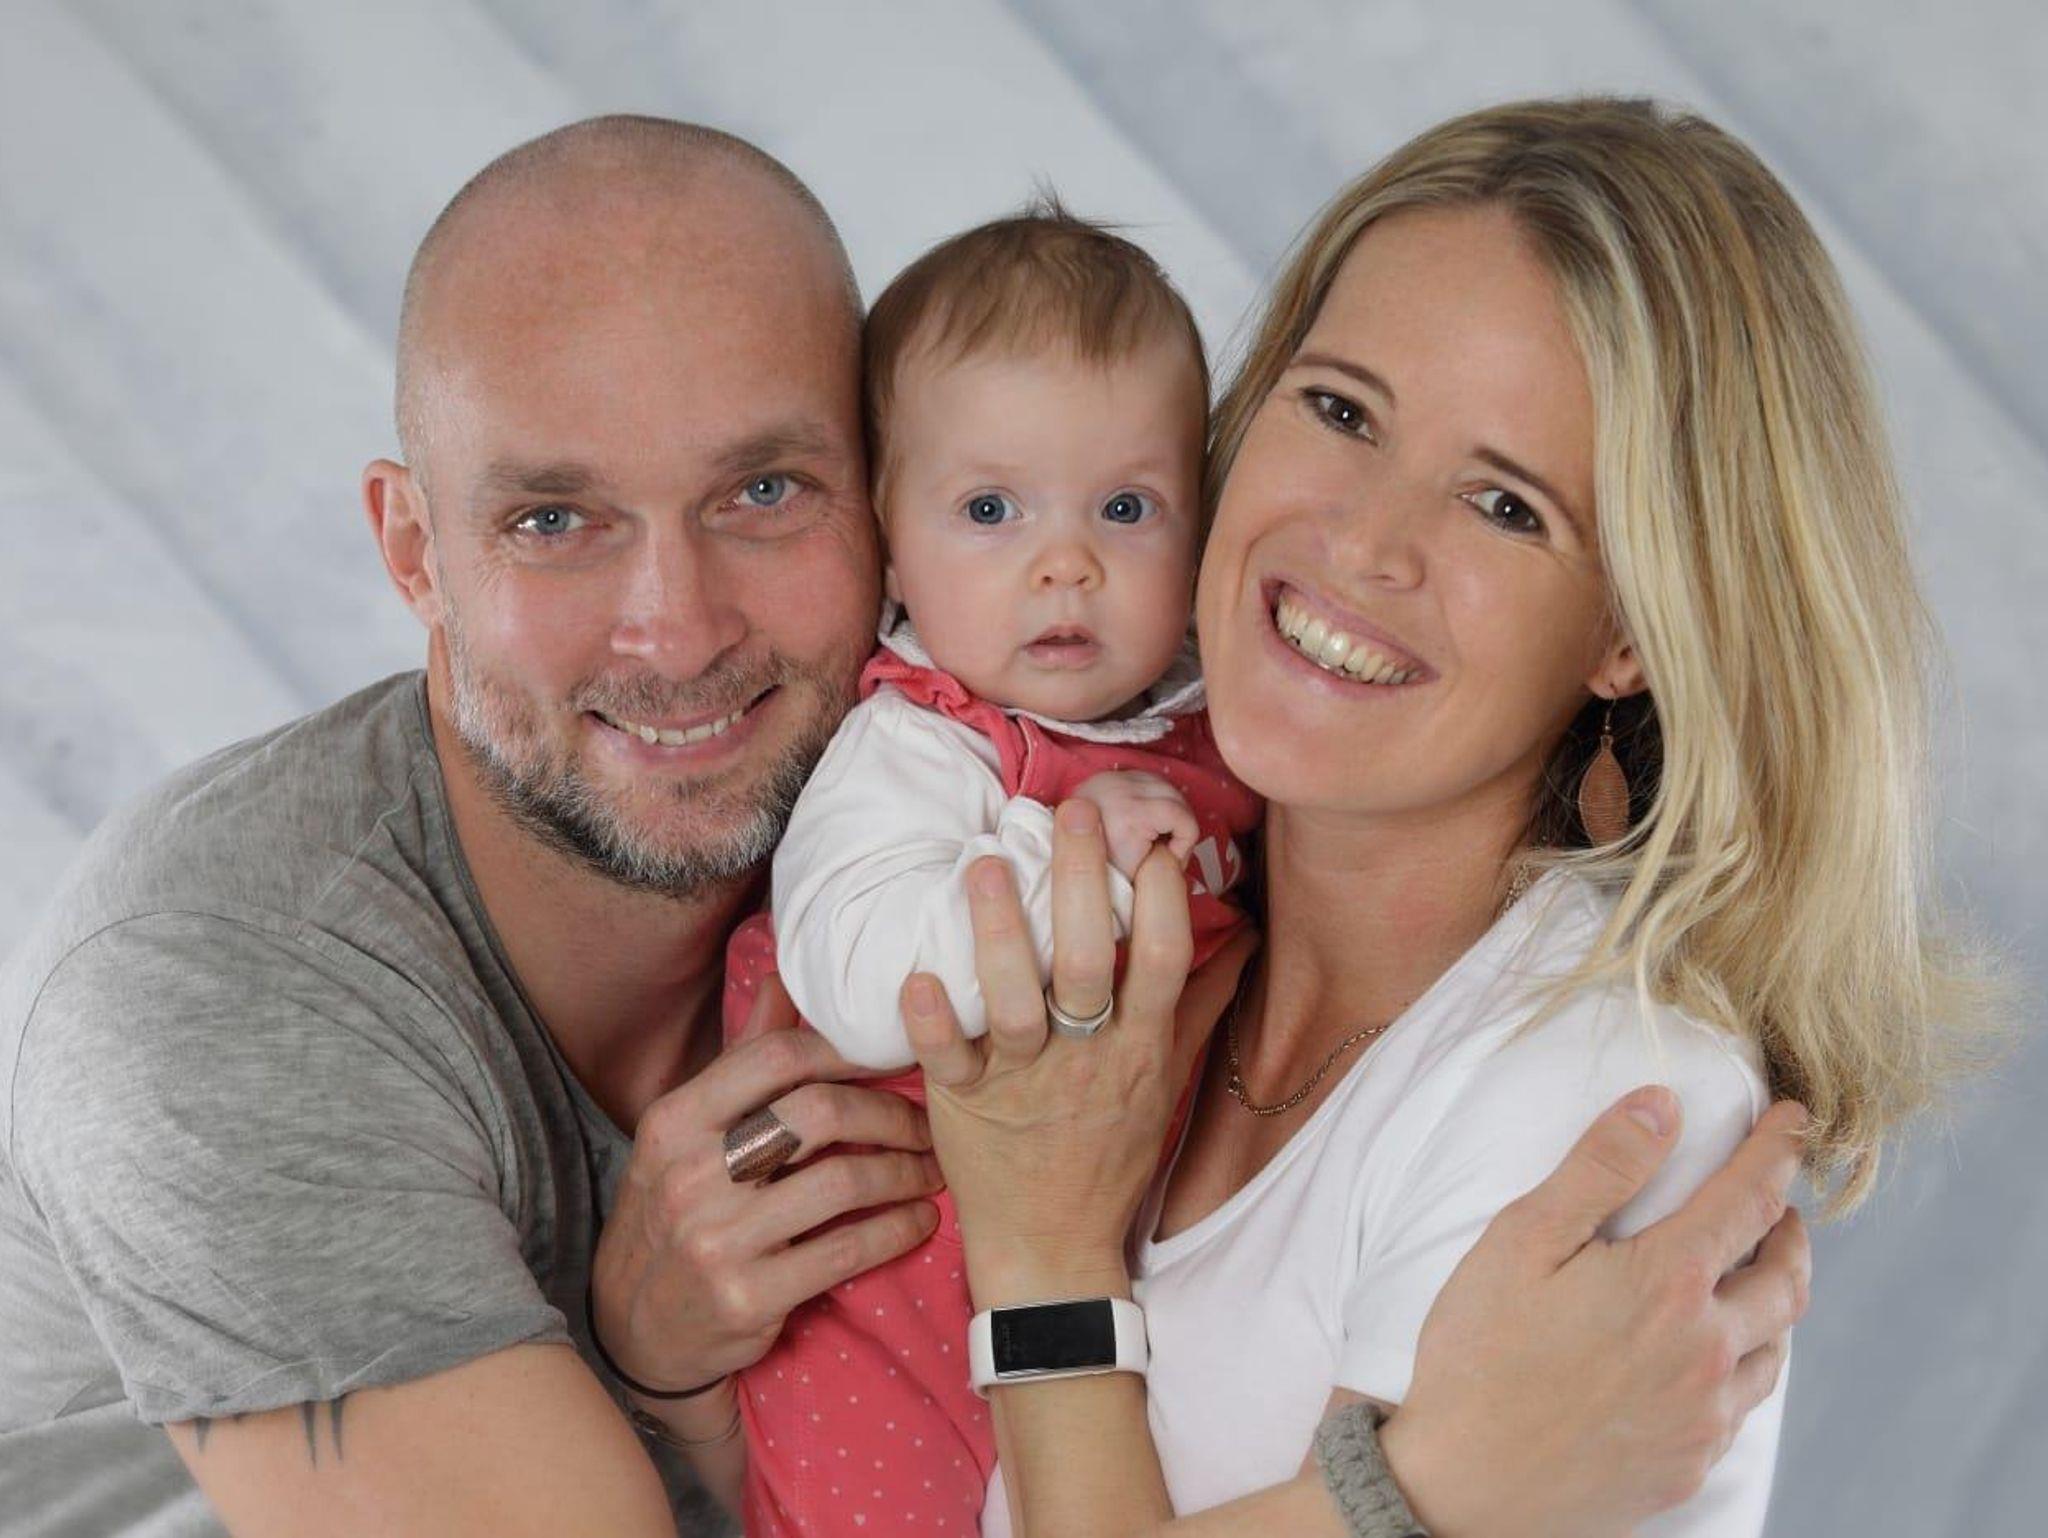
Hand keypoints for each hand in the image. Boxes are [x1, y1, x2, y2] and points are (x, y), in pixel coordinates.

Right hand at [589, 976, 944, 1398]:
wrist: (633, 1330)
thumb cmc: (675, 1211)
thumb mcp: (687, 1134)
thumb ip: (743, 1059)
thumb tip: (784, 977)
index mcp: (675, 1121)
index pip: (774, 1057)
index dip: (845, 1051)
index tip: (890, 1061)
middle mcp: (690, 1175)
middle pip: (819, 1114)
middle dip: (891, 1115)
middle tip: (929, 1124)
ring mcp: (717, 1239)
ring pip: (842, 1184)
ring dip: (905, 1173)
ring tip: (932, 1171)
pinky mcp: (748, 1296)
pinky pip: (846, 1251)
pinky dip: (896, 1231)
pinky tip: (918, 1220)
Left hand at [900, 797, 1254, 1305]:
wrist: (1054, 1245)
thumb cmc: (1111, 1150)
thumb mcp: (1167, 1077)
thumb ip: (1201, 1001)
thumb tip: (1241, 934)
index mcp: (1138, 1045)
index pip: (1162, 961)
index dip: (1164, 900)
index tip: (1155, 842)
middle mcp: (1086, 1057)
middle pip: (1089, 963)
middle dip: (1080, 882)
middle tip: (1070, 812)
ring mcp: (1024, 1080)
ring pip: (1015, 1002)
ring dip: (999, 934)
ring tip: (981, 865)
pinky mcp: (966, 1103)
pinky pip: (949, 1060)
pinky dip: (932, 1021)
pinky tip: (916, 976)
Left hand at [1073, 770, 1199, 879]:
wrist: (1062, 852)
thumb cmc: (1097, 872)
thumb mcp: (1134, 879)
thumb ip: (1164, 870)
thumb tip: (1183, 863)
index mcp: (1130, 813)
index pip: (1184, 819)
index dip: (1183, 846)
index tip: (1166, 862)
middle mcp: (1122, 786)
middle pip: (1178, 800)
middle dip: (1178, 830)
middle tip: (1163, 854)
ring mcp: (1115, 776)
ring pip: (1167, 788)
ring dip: (1168, 814)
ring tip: (1152, 839)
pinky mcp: (1111, 774)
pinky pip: (1150, 782)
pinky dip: (1154, 801)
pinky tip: (1143, 823)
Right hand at [1382, 1091, 1811, 1537]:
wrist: (1462, 1487)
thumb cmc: (1479, 1356)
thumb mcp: (1522, 1240)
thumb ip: (1599, 1168)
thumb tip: (1662, 1104)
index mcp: (1669, 1284)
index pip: (1751, 1199)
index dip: (1780, 1151)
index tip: (1795, 1119)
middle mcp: (1707, 1351)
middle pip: (1787, 1277)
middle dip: (1790, 1228)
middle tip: (1775, 1202)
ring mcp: (1704, 1416)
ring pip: (1777, 1346)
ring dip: (1776, 1297)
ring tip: (1748, 1274)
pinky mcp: (1689, 1462)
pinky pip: (1743, 1404)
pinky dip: (1746, 1360)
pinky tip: (1709, 1353)